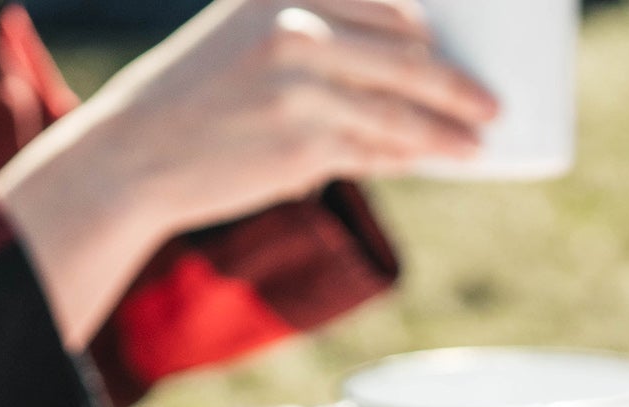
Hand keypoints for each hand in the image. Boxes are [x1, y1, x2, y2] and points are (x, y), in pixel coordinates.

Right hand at [0, 0, 495, 348]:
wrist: (137, 152)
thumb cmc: (202, 93)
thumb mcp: (248, 30)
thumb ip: (313, 27)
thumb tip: (404, 50)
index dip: (432, 25)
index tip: (458, 41)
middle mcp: (294, 26)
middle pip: (407, 49)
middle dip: (456, 78)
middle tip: (490, 100)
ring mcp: (301, 86)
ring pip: (402, 106)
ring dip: (451, 127)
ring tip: (481, 138)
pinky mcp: (305, 144)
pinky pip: (379, 150)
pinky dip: (415, 156)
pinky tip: (441, 160)